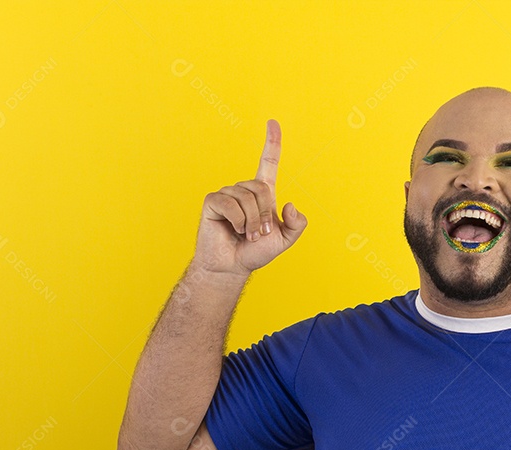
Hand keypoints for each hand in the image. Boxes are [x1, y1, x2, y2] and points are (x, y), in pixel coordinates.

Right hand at [194, 119, 307, 277]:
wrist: (232, 266)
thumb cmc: (256, 252)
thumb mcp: (285, 239)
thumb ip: (297, 224)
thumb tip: (289, 204)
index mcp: (262, 194)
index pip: (268, 162)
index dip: (272, 142)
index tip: (272, 122)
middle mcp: (244, 189)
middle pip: (262, 188)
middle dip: (264, 214)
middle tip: (259, 233)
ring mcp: (227, 193)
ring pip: (247, 197)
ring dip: (251, 221)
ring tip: (246, 235)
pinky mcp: (213, 201)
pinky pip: (230, 203)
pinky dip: (238, 221)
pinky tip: (234, 230)